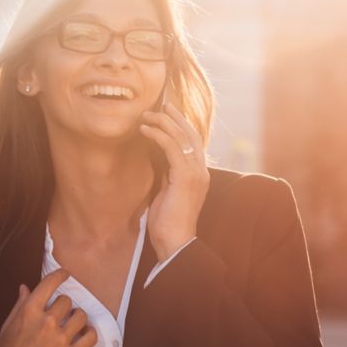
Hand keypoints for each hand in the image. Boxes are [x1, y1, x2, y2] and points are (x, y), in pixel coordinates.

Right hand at [0, 269, 95, 346]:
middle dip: (64, 306)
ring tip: (71, 325)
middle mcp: (46, 322)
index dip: (60, 276)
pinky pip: (90, 337)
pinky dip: (89, 333)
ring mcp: (59, 339)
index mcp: (29, 311)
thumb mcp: (7, 326)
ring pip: (81, 316)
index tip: (65, 275)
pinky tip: (83, 335)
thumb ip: (20, 305)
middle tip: (59, 315)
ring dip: (77, 319)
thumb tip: (26, 287)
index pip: (50, 283)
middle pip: (67, 301)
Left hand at [140, 103, 209, 260]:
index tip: (168, 113)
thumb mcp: (167, 192)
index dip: (181, 126)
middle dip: (176, 117)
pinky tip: (145, 129)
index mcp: (198, 175)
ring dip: (163, 122)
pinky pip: (172, 147)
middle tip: (161, 104)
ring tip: (147, 115)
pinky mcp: (185, 177)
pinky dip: (159, 135)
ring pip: (182, 137)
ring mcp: (195, 173)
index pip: (193, 143)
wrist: (175, 242)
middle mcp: (201, 171)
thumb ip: (168, 175)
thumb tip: (160, 160)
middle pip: (191, 134)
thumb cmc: (167, 222)